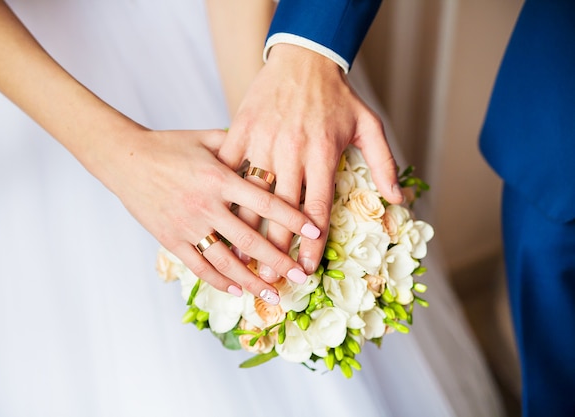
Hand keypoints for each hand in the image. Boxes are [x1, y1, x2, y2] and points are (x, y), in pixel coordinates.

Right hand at [100, 127, 319, 303]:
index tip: (314, 233)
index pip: (265, 202)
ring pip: (226, 260)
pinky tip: (237, 289)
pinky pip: (198, 265)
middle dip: (279, 260)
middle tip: (301, 276)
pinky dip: (219, 280)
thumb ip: (240, 144)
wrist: (125, 158)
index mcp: (219, 177)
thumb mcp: (207, 138)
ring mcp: (187, 224)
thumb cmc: (170, 146)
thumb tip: (271, 146)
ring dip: (252, 280)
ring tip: (273, 295)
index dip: (292, 219)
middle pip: (250, 239)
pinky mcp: (170, 238)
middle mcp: (206, 204)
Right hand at [218, 44, 402, 280]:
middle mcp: (292, 152)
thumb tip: (395, 198)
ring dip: (247, 229)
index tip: (306, 269)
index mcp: (322, 154)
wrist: (304, 57)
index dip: (312, 243)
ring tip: (243, 258)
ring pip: (252, 194)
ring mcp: (263, 141)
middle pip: (282, 211)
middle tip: (272, 277)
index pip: (316, 209)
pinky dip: (224, 191)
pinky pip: (229, 165)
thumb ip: (383, 162)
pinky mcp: (241, 129)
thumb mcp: (369, 125)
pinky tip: (219, 215)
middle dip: (277, 248)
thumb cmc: (337, 94)